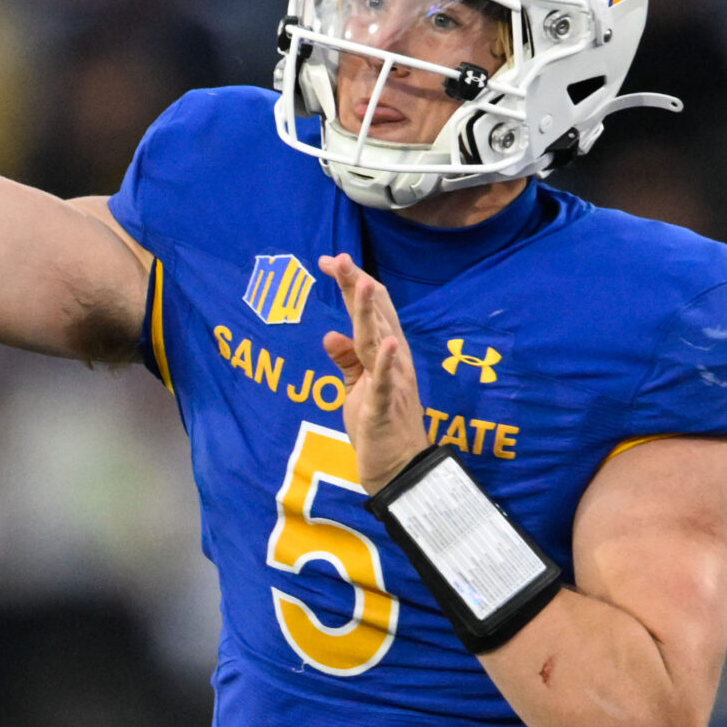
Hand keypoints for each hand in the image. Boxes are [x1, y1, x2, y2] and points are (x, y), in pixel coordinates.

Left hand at [319, 254, 428, 492]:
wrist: (398, 469)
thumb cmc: (378, 426)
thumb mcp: (356, 388)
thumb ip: (346, 360)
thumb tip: (330, 334)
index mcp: (386, 354)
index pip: (371, 310)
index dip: (351, 283)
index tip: (329, 261)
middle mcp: (394, 361)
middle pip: (375, 316)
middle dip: (356, 285)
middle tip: (337, 258)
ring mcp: (392, 382)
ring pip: (379, 341)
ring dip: (370, 313)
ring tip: (362, 284)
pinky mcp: (385, 407)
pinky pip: (386, 382)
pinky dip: (387, 363)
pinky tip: (390, 343)